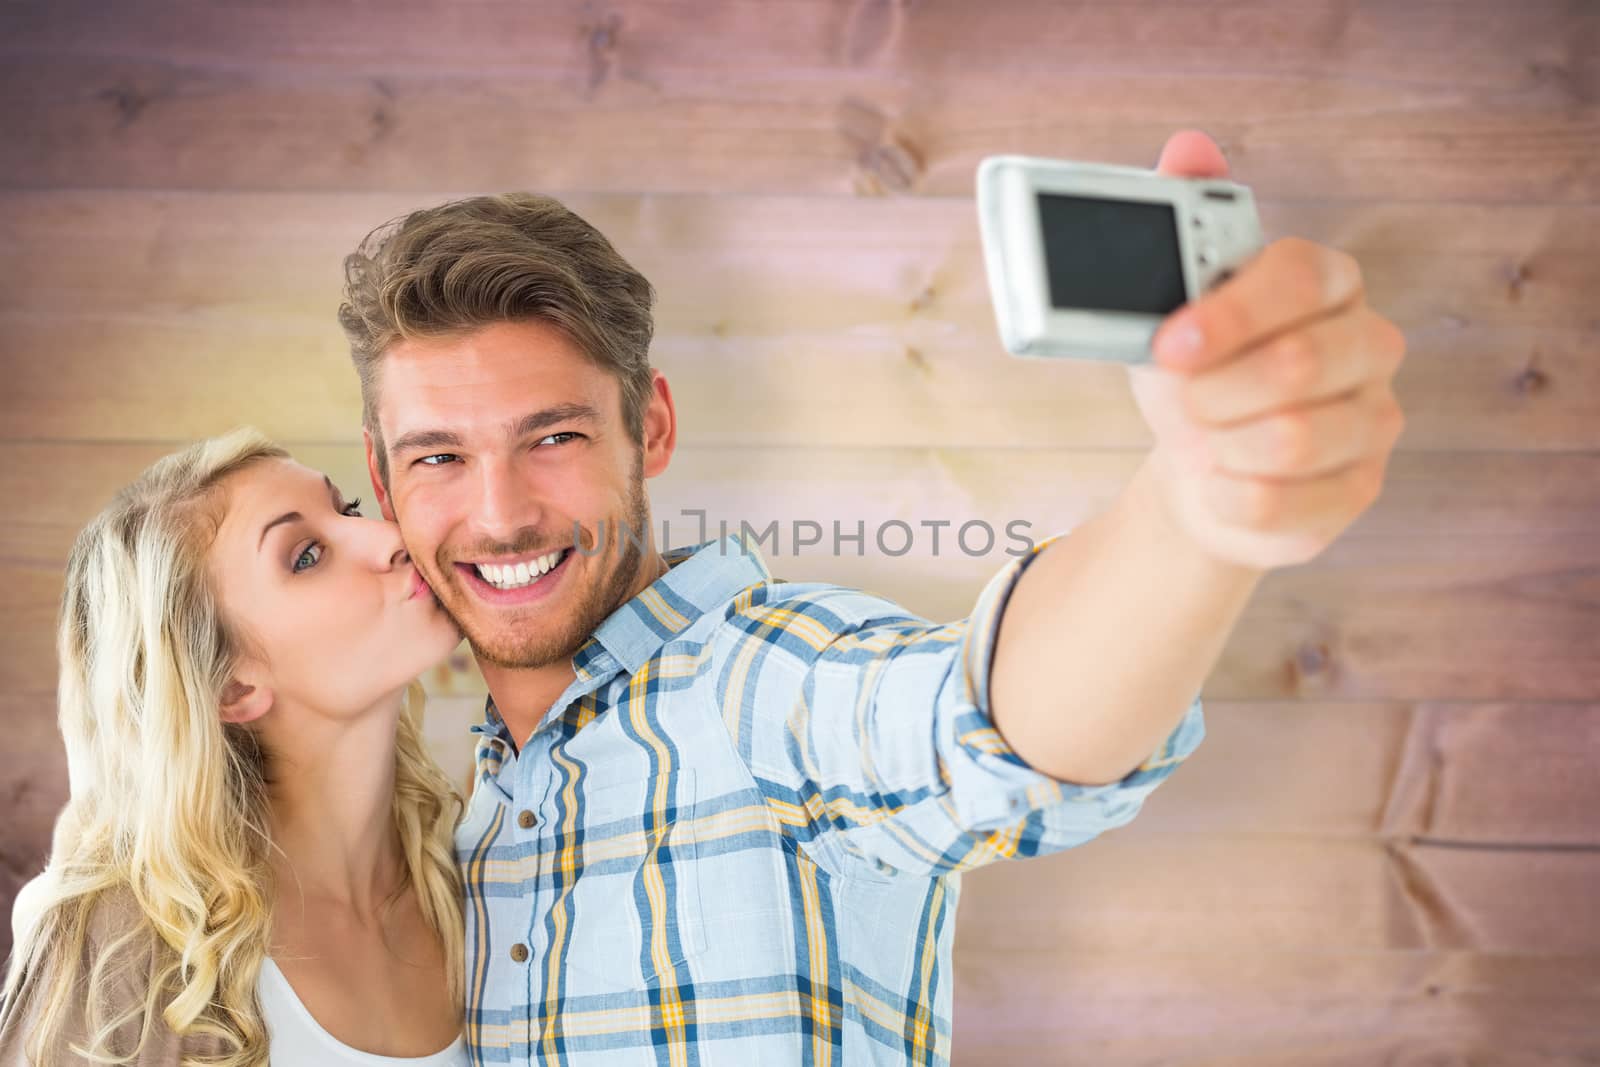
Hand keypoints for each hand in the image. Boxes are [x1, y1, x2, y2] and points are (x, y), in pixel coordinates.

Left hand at [1127, 130, 1407, 570]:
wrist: (1196, 471)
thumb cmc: (1190, 376)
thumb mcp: (1165, 303)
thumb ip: (1178, 220)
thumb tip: (1187, 147)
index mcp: (1326, 282)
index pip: (1301, 276)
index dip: (1230, 313)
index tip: (1167, 344)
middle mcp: (1367, 344)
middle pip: (1299, 364)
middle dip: (1211, 391)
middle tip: (1175, 401)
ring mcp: (1373, 421)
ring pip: (1291, 439)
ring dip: (1215, 445)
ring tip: (1195, 441)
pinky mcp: (1358, 492)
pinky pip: (1279, 504)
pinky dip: (1221, 496)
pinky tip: (1214, 481)